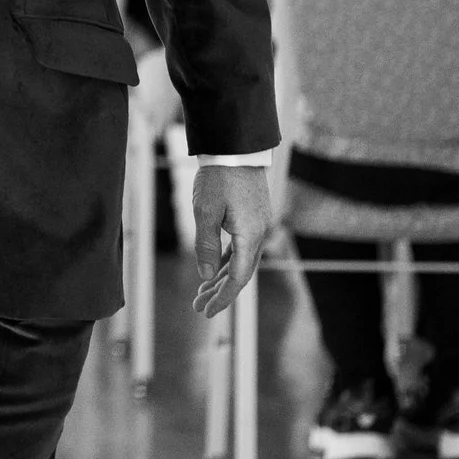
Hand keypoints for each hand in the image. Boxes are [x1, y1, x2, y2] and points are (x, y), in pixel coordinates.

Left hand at [192, 163, 270, 317]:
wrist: (235, 146)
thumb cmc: (218, 176)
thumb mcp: (205, 210)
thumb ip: (206, 244)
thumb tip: (206, 276)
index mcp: (250, 236)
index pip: (238, 278)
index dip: (222, 297)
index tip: (207, 312)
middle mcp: (259, 233)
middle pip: (241, 273)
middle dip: (220, 292)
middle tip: (200, 308)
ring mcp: (257, 225)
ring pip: (241, 260)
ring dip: (222, 277)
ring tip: (203, 293)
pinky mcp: (252, 217)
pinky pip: (241, 247)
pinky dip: (227, 260)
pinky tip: (215, 268)